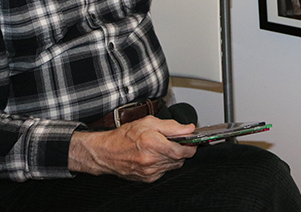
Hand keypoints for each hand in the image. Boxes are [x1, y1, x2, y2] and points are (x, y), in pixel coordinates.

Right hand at [69, 116, 196, 181]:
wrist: (107, 152)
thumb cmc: (125, 136)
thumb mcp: (149, 122)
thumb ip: (172, 126)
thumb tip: (189, 129)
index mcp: (153, 144)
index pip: (182, 151)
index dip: (191, 147)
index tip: (192, 142)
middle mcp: (151, 160)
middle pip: (179, 159)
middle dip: (181, 150)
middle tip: (176, 142)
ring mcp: (149, 171)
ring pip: (173, 166)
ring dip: (173, 157)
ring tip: (162, 147)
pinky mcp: (147, 179)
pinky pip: (164, 171)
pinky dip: (164, 164)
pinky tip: (155, 156)